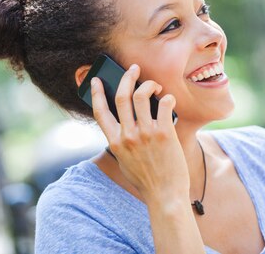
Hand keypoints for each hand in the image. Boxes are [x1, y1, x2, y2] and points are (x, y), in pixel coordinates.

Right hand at [90, 64, 189, 203]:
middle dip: (127, 77)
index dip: (96, 93)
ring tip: (155, 85)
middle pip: (122, 97)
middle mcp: (127, 136)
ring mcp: (145, 134)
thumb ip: (121, 141)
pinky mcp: (164, 133)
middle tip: (134, 68)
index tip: (96, 80)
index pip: (100, 112)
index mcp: (114, 142)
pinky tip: (168, 100)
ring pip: (141, 96)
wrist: (165, 195)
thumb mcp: (124, 161)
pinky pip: (164, 105)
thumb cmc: (146, 179)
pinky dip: (167, 98)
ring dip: (148, 85)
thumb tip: (125, 121)